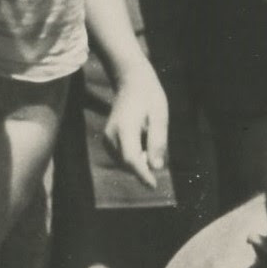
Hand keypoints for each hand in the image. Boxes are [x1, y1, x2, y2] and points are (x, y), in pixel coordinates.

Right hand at [102, 64, 169, 189]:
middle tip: (154, 141)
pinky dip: (134, 156)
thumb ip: (158, 142)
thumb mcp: (160, 116)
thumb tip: (156, 167)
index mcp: (125, 128)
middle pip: (128, 163)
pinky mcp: (107, 141)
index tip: (153, 185)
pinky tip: (140, 138)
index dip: (143, 175)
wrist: (130, 82)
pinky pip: (122, 158)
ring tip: (146, 134)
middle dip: (144, 166)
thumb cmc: (149, 97)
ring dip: (140, 160)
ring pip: (125, 163)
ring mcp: (107, 138)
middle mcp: (111, 135)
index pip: (131, 159)